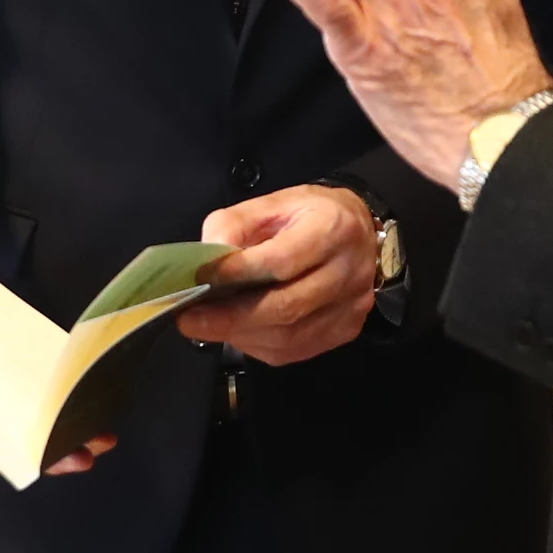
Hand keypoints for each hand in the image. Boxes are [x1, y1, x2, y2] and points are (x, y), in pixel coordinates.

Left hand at [174, 184, 379, 363]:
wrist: (360, 233)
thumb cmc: (310, 215)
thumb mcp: (271, 203)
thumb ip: (235, 225)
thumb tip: (208, 260)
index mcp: (332, 228)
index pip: (281, 260)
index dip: (237, 273)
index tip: (201, 281)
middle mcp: (349, 270)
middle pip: (287, 306)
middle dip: (232, 317)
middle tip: (191, 320)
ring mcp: (352, 305)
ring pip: (290, 336)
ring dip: (242, 335)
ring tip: (210, 326)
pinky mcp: (347, 329)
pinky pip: (296, 350)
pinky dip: (260, 346)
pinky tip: (241, 333)